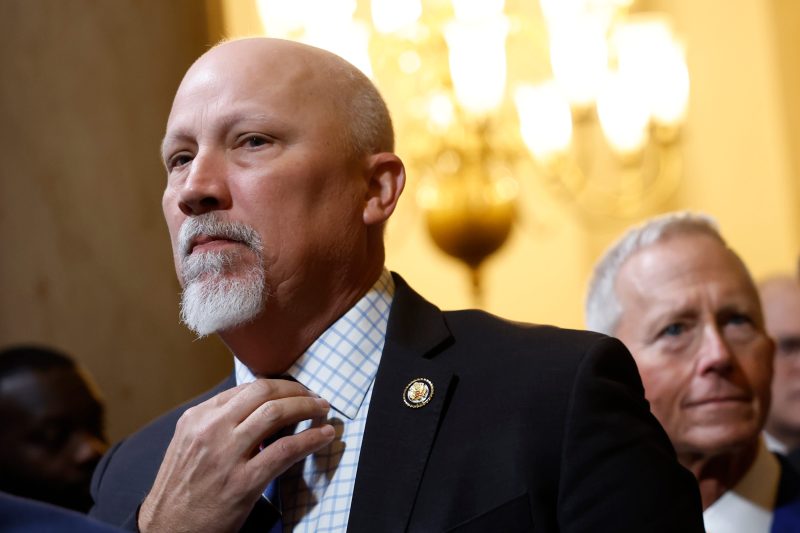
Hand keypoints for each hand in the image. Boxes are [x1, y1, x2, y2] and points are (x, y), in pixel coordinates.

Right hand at [138, 379, 333, 532]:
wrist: (167, 529)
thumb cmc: (182, 488)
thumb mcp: (189, 443)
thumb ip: (217, 423)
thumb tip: (257, 408)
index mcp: (198, 417)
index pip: (246, 388)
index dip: (278, 386)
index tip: (294, 390)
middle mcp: (211, 430)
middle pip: (264, 393)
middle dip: (296, 390)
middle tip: (313, 396)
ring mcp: (227, 455)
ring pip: (276, 414)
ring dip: (307, 408)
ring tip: (322, 410)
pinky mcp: (243, 482)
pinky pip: (285, 450)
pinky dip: (310, 439)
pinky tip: (323, 436)